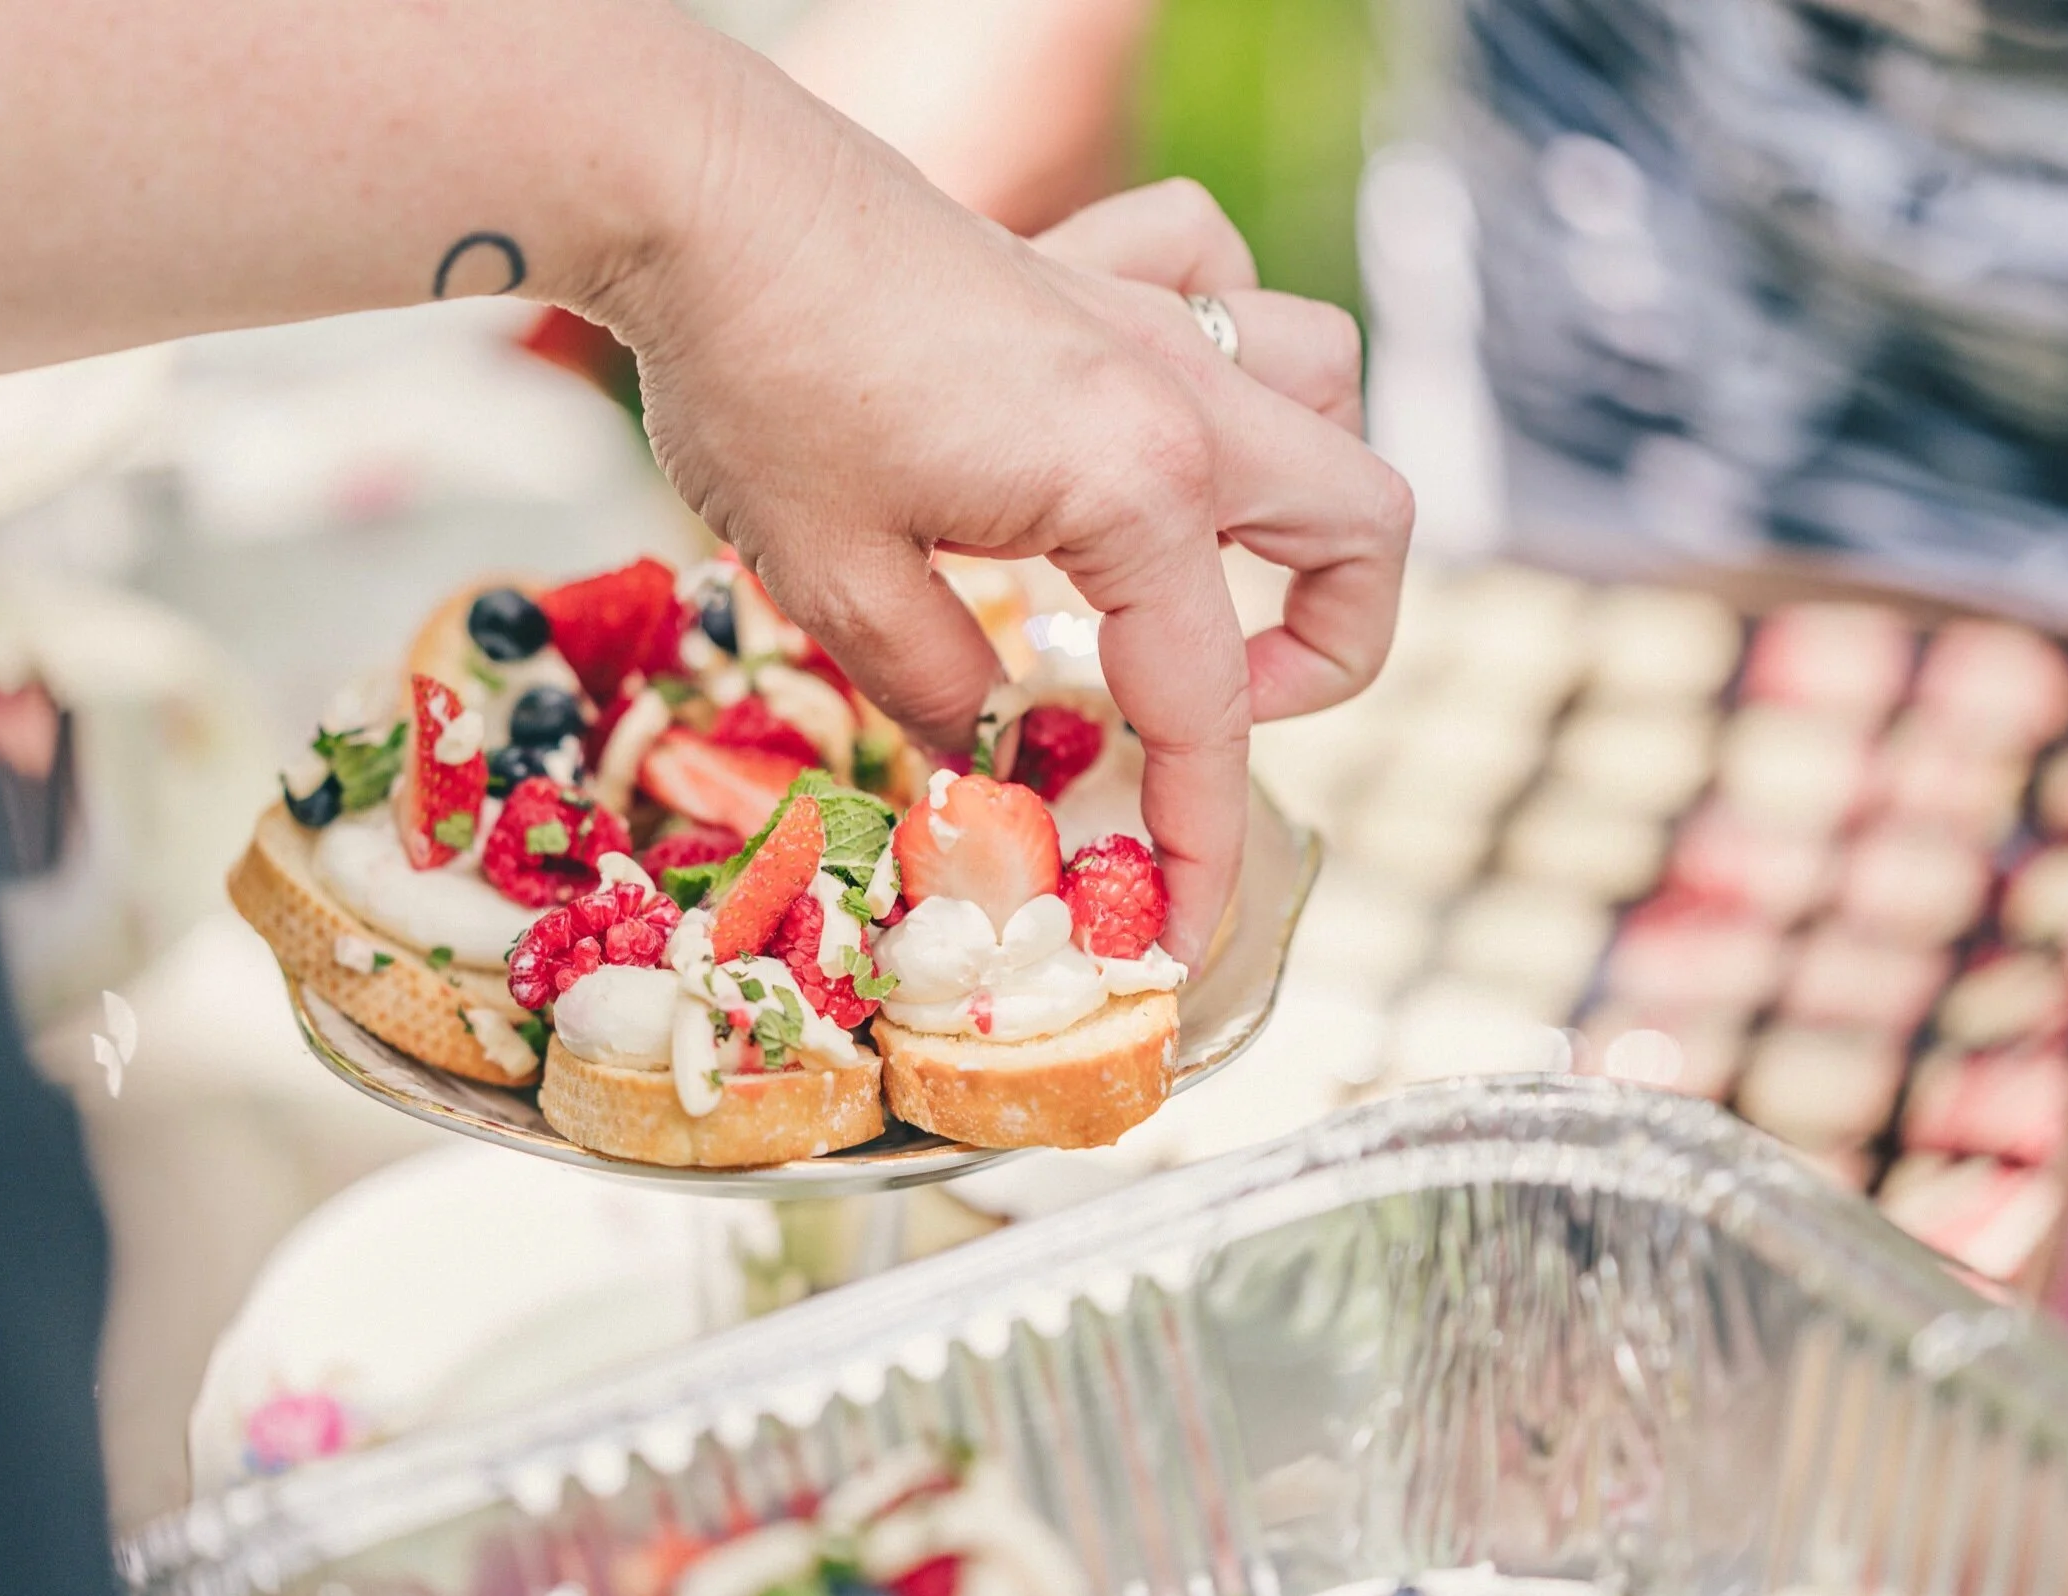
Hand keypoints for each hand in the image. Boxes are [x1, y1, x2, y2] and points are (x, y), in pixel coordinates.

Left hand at [619, 133, 1411, 965]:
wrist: (703, 196)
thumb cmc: (762, 382)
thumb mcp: (836, 584)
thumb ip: (939, 689)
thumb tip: (991, 748)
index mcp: (1134, 488)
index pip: (1202, 706)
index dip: (1200, 839)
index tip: (1178, 928)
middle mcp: (1179, 393)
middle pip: (1363, 527)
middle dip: (1327, 657)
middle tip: (1206, 717)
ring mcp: (1147, 315)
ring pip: (1324, 388)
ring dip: (1301, 493)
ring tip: (1208, 567)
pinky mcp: (1090, 265)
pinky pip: (1217, 278)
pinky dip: (1221, 339)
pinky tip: (1149, 397)